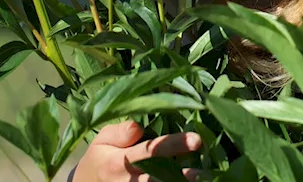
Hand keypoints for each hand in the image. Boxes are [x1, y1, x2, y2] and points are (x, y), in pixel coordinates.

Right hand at [73, 121, 200, 181]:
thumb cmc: (99, 158)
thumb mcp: (102, 140)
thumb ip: (120, 133)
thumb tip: (138, 127)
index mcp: (119, 162)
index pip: (150, 151)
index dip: (173, 145)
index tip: (195, 139)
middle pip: (159, 177)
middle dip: (182, 174)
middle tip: (202, 170)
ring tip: (202, 178)